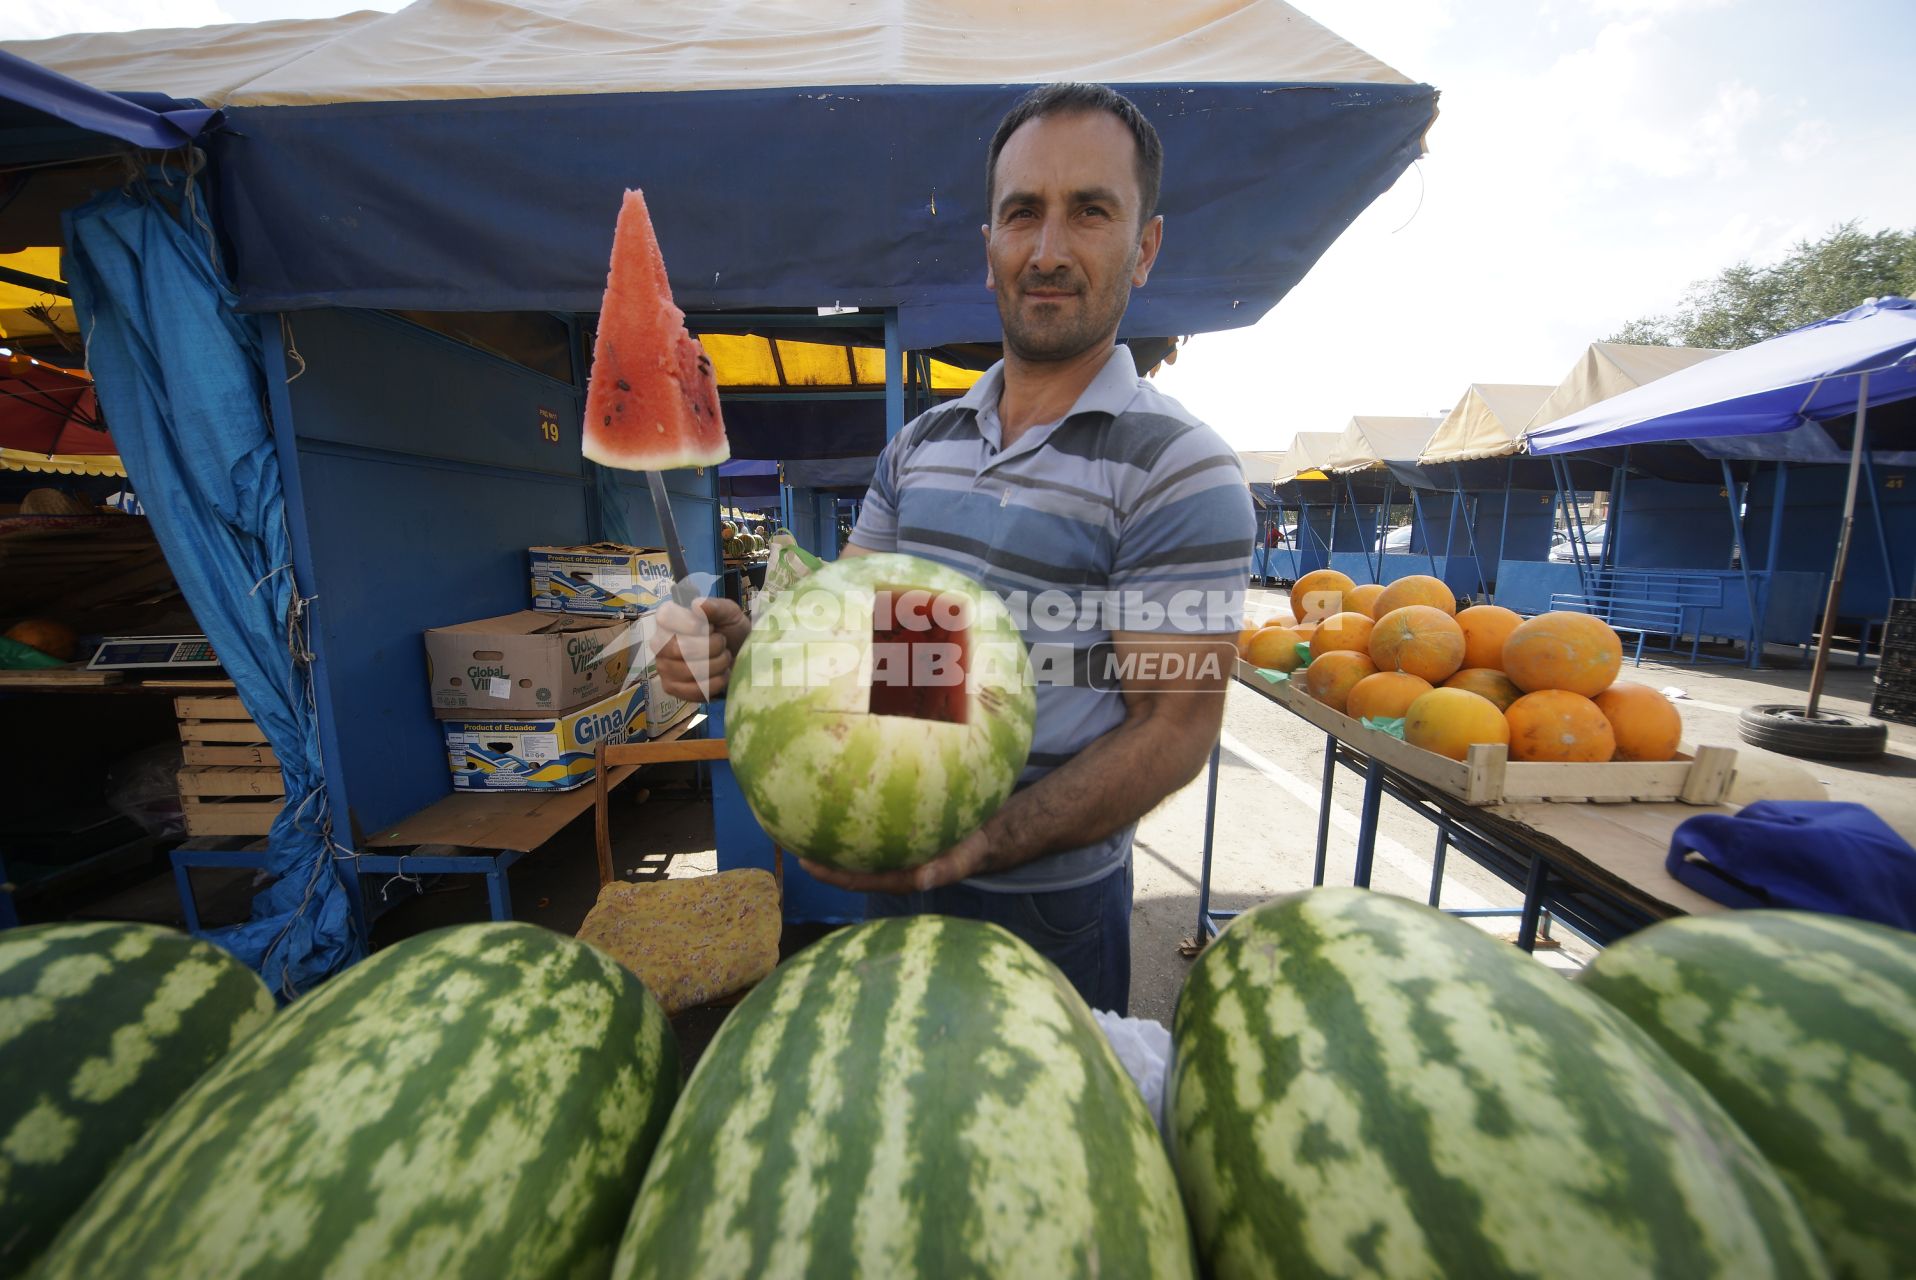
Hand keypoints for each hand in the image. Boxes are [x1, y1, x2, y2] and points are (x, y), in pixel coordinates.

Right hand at [651, 597, 750, 700]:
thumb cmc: (729, 631)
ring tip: (723, 658)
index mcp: (668, 618)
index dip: (692, 624)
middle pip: (680, 649)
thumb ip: (715, 606)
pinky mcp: (671, 688)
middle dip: (712, 647)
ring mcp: (662, 666)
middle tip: (722, 643)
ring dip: (716, 665)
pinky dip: (715, 683)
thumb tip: (696, 605)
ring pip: (689, 671)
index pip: (667, 618)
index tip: (710, 627)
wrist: (740, 657)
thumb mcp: (729, 613)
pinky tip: (721, 674)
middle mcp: (658, 642)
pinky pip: (693, 690)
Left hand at [798, 828, 994, 894]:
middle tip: (790, 838)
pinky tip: (836, 790)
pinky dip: (850, 813)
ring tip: (800, 815)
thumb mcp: (960, 860)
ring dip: (829, 834)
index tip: (807, 863)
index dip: (830, 874)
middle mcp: (887, 864)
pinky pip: (867, 823)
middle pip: (846, 863)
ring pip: (853, 844)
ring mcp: (889, 849)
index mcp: (897, 877)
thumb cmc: (969, 849)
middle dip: (818, 855)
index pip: (856, 878)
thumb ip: (942, 869)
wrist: (982, 834)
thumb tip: (922, 880)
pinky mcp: (894, 830)